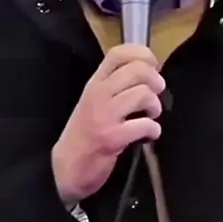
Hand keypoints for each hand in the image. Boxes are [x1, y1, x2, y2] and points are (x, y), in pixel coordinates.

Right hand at [51, 44, 164, 203]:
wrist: (66, 168)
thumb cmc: (84, 134)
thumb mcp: (93, 102)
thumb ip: (114, 86)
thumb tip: (148, 75)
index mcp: (95, 83)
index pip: (118, 53)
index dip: (142, 54)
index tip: (153, 65)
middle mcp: (98, 94)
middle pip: (137, 70)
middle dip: (155, 81)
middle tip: (156, 94)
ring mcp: (104, 116)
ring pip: (143, 94)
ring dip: (155, 106)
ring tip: (150, 115)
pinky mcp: (112, 138)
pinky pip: (145, 125)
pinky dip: (153, 130)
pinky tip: (148, 134)